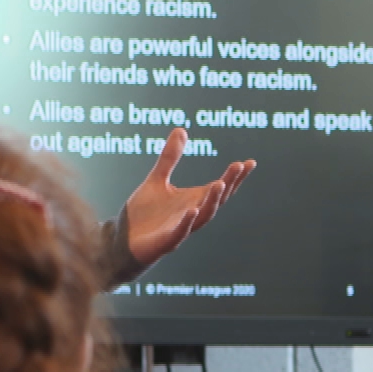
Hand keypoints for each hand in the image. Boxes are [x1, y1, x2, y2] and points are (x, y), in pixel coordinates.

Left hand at [124, 128, 254, 265]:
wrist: (123, 241)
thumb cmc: (144, 214)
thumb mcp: (157, 179)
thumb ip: (169, 157)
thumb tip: (181, 129)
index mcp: (193, 201)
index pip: (219, 188)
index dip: (235, 177)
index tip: (249, 162)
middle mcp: (191, 215)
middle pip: (216, 200)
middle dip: (229, 184)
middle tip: (239, 167)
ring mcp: (180, 230)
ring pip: (202, 217)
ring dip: (212, 201)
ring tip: (220, 184)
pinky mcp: (165, 243)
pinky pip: (179, 233)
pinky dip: (187, 222)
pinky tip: (192, 210)